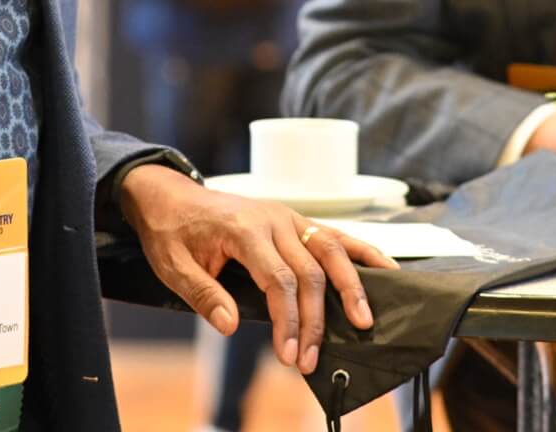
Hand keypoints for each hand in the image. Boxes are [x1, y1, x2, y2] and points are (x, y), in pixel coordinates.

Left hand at [117, 164, 397, 375]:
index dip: (288, 320)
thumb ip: (203, 295)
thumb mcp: (173, 266)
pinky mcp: (296, 220)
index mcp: (244, 230)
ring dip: (351, 286)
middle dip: (315, 319)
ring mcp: (289, 216)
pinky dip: (362, 252)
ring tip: (366, 320)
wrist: (171, 196)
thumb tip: (231, 326)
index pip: (278, 280)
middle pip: (309, 271)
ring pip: (331, 249)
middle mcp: (273, 220)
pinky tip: (384, 269)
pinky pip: (334, 235)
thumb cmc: (172, 232)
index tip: (290, 354)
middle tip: (313, 357)